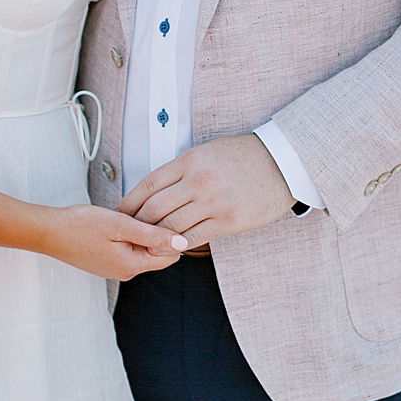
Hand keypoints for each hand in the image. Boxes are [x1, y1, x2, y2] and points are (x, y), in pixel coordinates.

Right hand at [39, 204, 186, 280]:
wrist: (47, 232)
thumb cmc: (78, 226)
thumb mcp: (119, 224)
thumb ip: (152, 233)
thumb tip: (182, 241)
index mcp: (132, 265)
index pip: (170, 255)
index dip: (168, 233)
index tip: (155, 216)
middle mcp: (125, 271)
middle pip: (156, 254)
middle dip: (153, 234)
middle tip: (137, 215)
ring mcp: (114, 269)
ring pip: (140, 251)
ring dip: (138, 235)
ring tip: (122, 220)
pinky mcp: (105, 263)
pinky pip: (125, 251)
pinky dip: (125, 238)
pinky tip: (112, 226)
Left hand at [115, 133, 294, 245]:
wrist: (282, 163)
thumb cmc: (243, 156)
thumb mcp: (206, 152)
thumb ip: (181, 169)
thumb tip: (156, 188)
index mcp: (189, 161)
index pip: (148, 185)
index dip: (129, 202)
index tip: (118, 211)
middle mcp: (197, 181)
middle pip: (154, 208)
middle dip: (137, 223)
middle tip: (128, 233)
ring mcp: (213, 202)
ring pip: (171, 226)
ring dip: (155, 238)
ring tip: (146, 244)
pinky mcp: (228, 221)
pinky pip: (194, 237)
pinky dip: (178, 245)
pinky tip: (171, 248)